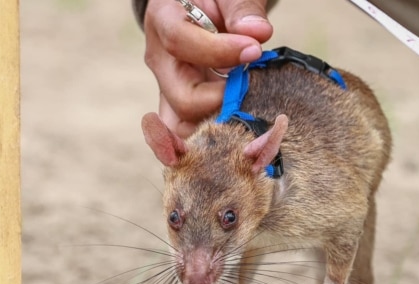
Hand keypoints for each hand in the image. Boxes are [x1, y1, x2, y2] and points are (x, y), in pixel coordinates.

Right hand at [143, 0, 272, 136]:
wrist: (202, 8)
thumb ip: (241, 9)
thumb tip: (258, 33)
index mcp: (163, 21)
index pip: (180, 42)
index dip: (219, 51)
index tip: (254, 50)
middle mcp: (160, 60)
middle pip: (181, 97)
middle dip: (222, 99)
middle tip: (253, 88)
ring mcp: (168, 89)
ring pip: (180, 127)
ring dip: (217, 125)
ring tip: (247, 111)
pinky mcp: (180, 108)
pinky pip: (189, 134)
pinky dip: (214, 137)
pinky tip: (242, 129)